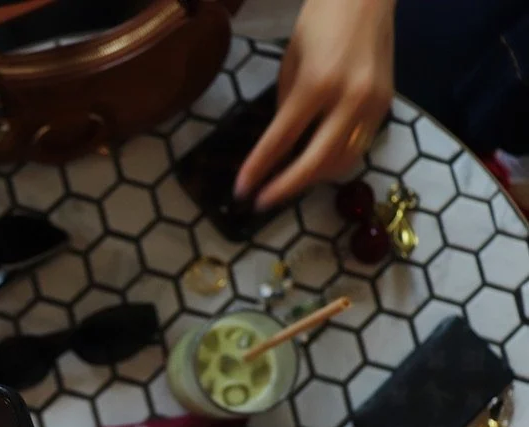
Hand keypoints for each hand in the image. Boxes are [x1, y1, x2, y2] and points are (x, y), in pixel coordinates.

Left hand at [234, 0, 394, 209]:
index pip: (282, 139)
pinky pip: (359, 147)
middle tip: (263, 202)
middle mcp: (348, 99)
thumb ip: (287, 105)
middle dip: (287, 187)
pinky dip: (335, 162)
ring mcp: (372, 105)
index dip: (259, 168)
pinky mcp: (386, 107)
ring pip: (342, 161)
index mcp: (317, 84)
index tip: (241, 190)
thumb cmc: (319, 22)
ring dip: (312, 179)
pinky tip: (315, 166)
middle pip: (316, 161)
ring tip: (287, 185)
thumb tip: (279, 144)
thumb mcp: (291, 62)